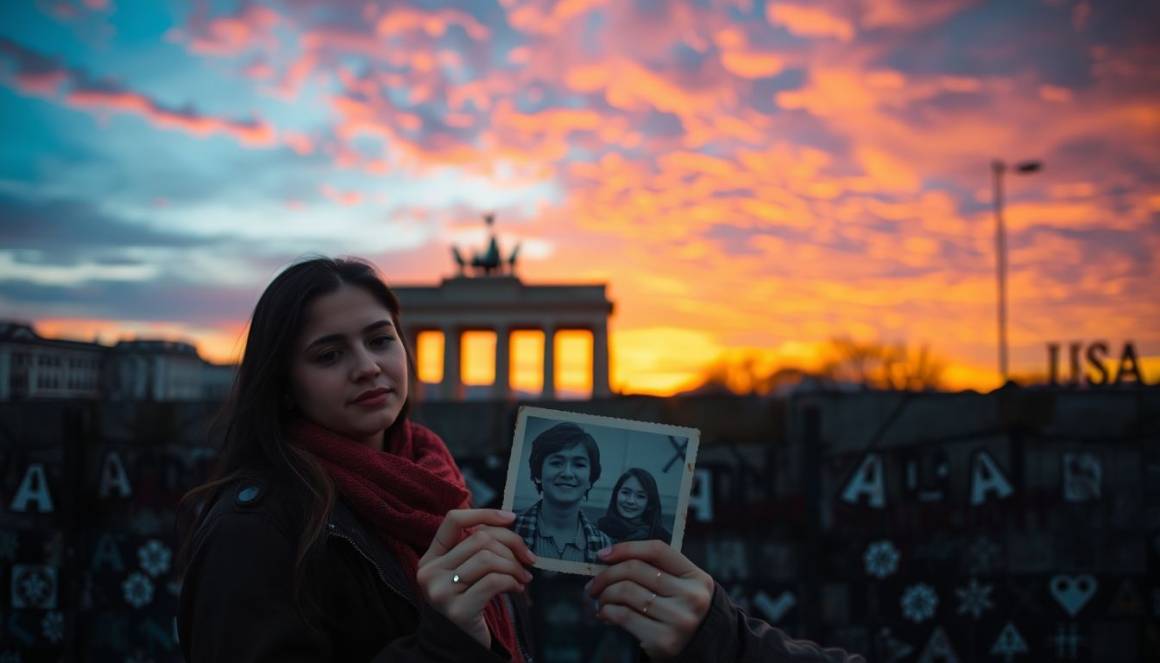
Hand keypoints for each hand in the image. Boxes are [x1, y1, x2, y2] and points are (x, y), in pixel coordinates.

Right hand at [416, 509, 535, 647]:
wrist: (458, 646)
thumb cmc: (469, 604)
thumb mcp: (465, 573)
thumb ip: (476, 548)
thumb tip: (507, 521)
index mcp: (430, 558)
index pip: (453, 520)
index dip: (485, 513)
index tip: (512, 518)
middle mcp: (429, 573)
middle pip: (479, 538)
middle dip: (512, 544)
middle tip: (527, 559)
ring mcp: (441, 592)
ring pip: (488, 558)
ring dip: (514, 566)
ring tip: (523, 577)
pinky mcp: (458, 610)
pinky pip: (494, 581)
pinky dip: (512, 582)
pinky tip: (517, 589)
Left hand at [586, 541, 713, 659]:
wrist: (697, 646)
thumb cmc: (679, 609)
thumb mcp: (679, 586)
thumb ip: (654, 570)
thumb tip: (607, 561)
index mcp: (696, 577)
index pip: (657, 550)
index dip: (626, 548)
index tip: (603, 555)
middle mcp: (691, 596)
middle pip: (636, 570)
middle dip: (607, 575)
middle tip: (594, 584)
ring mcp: (678, 619)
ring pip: (627, 592)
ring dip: (605, 595)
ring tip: (600, 600)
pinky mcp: (664, 640)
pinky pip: (624, 616)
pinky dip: (607, 611)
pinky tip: (605, 613)